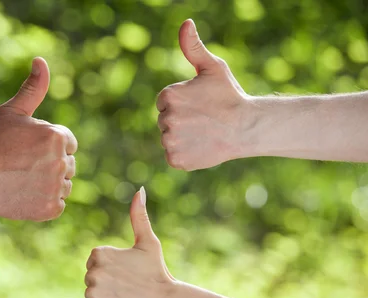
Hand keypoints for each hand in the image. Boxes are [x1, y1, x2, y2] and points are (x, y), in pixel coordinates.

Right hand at [0, 57, 77, 220]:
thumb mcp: (13, 111)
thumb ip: (34, 88)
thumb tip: (41, 61)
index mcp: (57, 136)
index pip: (68, 143)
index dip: (48, 147)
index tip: (28, 150)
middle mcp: (61, 162)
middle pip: (68, 165)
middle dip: (50, 165)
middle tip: (22, 166)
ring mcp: (56, 187)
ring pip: (65, 186)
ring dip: (49, 185)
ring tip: (23, 180)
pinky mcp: (50, 209)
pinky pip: (58, 205)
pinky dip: (44, 203)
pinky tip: (25, 195)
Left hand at [84, 187, 176, 297]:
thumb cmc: (156, 270)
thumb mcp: (147, 242)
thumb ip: (138, 216)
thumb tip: (139, 191)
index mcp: (99, 254)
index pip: (95, 260)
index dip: (111, 266)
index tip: (126, 271)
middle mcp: (92, 273)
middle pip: (91, 277)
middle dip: (107, 281)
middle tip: (127, 284)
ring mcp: (93, 294)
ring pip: (92, 294)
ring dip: (105, 296)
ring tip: (125, 296)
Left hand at [156, 19, 249, 169]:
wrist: (247, 128)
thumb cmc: (229, 96)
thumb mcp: (213, 68)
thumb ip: (193, 47)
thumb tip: (186, 23)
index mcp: (169, 96)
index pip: (165, 103)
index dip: (182, 104)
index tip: (199, 105)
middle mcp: (166, 119)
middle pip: (165, 121)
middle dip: (180, 120)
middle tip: (204, 120)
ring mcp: (170, 141)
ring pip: (169, 138)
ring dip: (181, 137)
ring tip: (203, 133)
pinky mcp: (176, 160)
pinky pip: (173, 156)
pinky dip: (184, 154)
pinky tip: (200, 146)